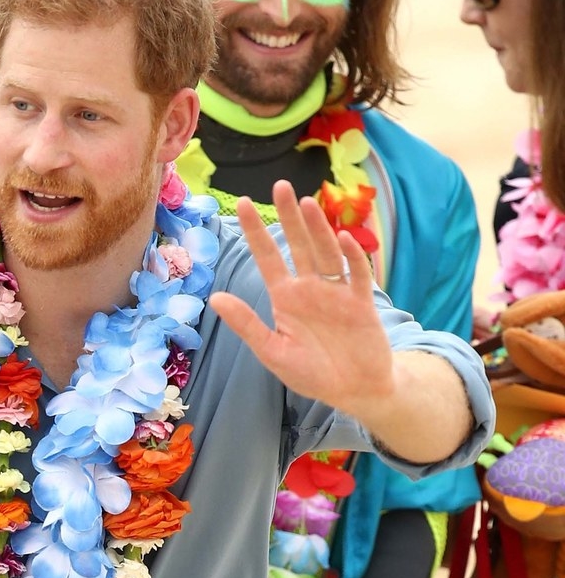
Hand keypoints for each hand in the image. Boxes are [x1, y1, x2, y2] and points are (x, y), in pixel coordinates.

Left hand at [210, 183, 394, 413]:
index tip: (241, 203)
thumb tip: (216, 298)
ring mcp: (337, 292)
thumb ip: (247, 325)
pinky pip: (356, 274)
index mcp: (286, 298)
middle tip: (279, 186)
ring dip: (318, 229)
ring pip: (325, 252)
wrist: (354, 391)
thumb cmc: (312, 373)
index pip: (268, 258)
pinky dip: (351, 257)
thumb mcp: (272, 352)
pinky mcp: (361, 302)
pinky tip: (342, 238)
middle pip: (298, 245)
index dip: (255, 232)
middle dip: (289, 216)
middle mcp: (311, 288)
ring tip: (307, 203)